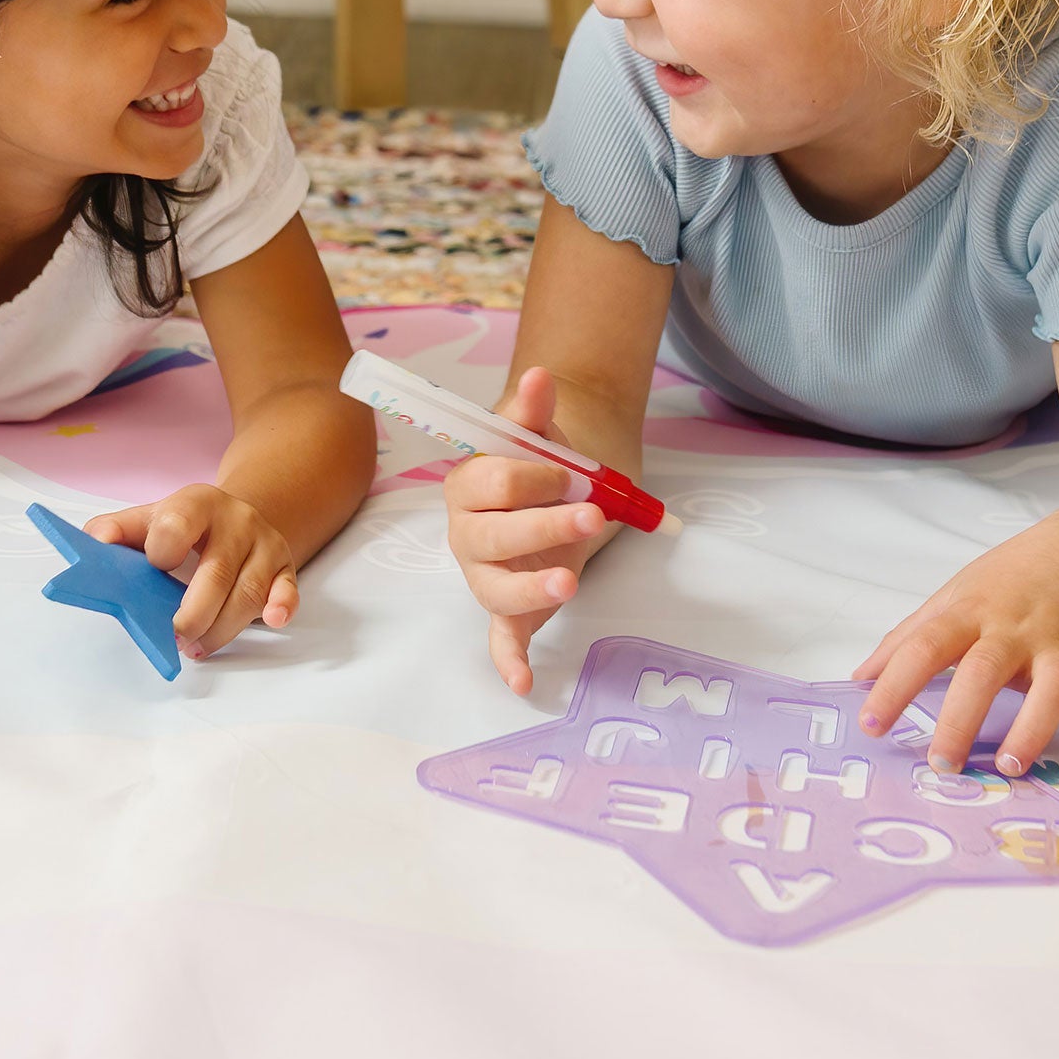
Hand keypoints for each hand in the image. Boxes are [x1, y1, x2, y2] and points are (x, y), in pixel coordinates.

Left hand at [87, 484, 296, 659]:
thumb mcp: (148, 520)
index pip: (180, 522)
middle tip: (174, 637)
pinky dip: (282, 607)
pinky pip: (288, 590)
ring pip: (247, 594)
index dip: (164, 549)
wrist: (235, 516)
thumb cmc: (182, 528)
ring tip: (195, 646)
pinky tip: (272, 620)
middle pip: (217, 573)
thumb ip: (115, 531)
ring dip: (220, 629)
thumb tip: (91, 545)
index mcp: (196, 503)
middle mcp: (236, 520)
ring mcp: (264, 544)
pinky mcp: (283, 568)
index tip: (155, 568)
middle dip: (194, 614)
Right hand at [443, 367, 609, 694]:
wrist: (554, 491)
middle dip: (544, 526)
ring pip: (494, 589)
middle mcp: (466, 532)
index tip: (572, 474)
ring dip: (531, 588)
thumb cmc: (540, 462)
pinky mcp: (505, 608)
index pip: (493, 485)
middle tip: (592, 514)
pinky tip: (524, 682)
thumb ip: (534, 409)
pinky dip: (508, 661)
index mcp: (468, 485)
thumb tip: (539, 375)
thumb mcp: (540, 432)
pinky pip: (499, 638)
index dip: (534, 479)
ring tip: (569, 582)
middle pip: (493, 537)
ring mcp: (484, 574)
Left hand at [853, 518, 1058, 792]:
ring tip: (1009, 767)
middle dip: (960, 718)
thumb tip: (860, 678)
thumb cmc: (1011, 581)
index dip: (894, 685)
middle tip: (940, 762)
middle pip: (984, 670)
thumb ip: (908, 638)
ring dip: (1031, 728)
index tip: (871, 724)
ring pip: (1052, 689)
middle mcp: (1017, 630)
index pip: (925, 647)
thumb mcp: (954, 596)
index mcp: (971, 612)